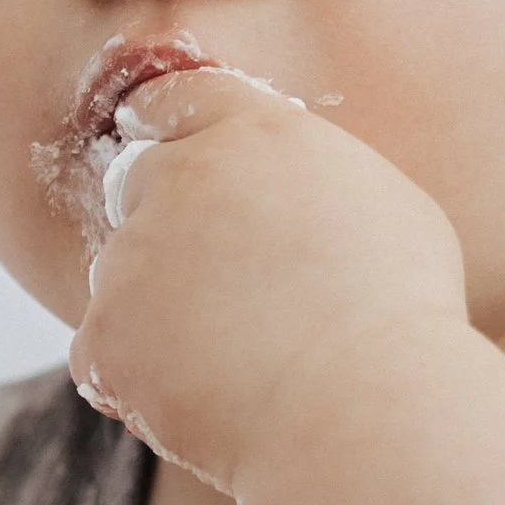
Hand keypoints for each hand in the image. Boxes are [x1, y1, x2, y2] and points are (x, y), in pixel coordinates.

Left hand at [67, 70, 467, 498]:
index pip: (177, 99)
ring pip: (124, 278)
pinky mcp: (105, 332)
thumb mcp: (385, 208)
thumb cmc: (400, 316)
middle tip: (227, 291)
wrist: (365, 406)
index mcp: (255, 134)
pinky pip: (104, 354)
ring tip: (240, 362)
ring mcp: (132, 257)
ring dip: (159, 312)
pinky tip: (206, 400)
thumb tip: (289, 197)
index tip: (172, 154)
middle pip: (140, 186)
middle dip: (170, 229)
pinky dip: (139, 379)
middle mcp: (181, 179)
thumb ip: (313, 183)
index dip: (170, 127)